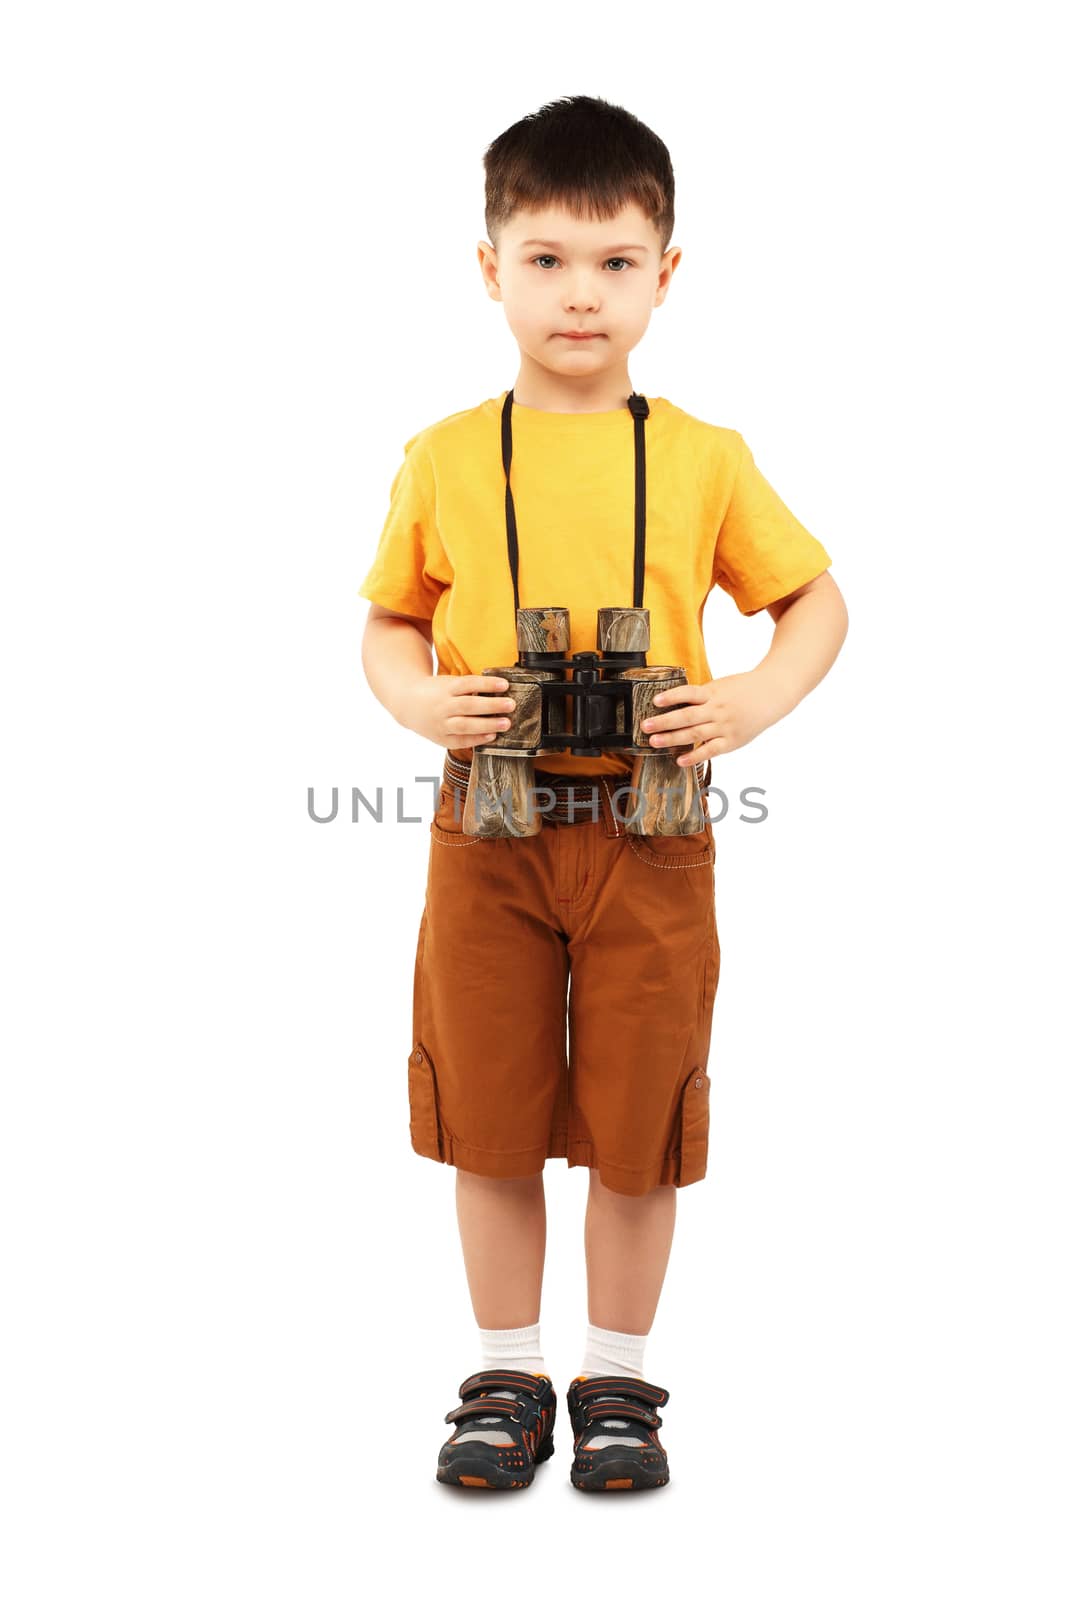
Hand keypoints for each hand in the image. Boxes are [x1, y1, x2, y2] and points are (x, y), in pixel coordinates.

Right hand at [401, 673, 515, 749]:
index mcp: (446, 688)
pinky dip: (477, 739)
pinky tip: (492, 736)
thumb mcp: (449, 683)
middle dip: (491, 706)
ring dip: (487, 725)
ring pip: (465, 725)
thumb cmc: (436, 692)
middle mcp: (443, 706)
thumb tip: (500, 689)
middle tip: (511, 705)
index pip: (468, 684)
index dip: (487, 684)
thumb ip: (469, 687)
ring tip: (506, 723)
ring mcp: (441, 723)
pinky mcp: (441, 738)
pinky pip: (460, 740)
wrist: (408, 704)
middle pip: (468, 705)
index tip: (505, 684)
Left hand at [639, 669, 790, 765]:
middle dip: (664, 722)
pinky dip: (695, 756)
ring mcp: (724, 726)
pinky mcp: (731, 741)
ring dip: (673, 738)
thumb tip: (674, 702)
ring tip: (654, 742)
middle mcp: (717, 710)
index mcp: (713, 693)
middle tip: (645, 726)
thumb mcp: (720, 686)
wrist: (771, 695)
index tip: (655, 700)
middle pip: (687, 716)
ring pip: (695, 734)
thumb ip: (701, 695)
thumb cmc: (742, 690)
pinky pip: (710, 750)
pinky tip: (680, 760)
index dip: (672, 697)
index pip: (689, 693)